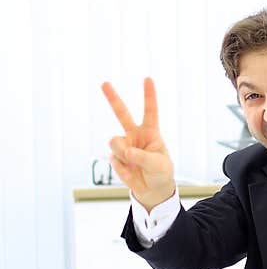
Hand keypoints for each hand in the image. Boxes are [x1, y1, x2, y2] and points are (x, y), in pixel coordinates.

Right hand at [101, 78, 175, 211]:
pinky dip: (123, 169)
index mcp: (150, 132)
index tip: (148, 79)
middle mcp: (135, 135)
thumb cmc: (160, 172)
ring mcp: (124, 145)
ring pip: (114, 142)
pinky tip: (131, 173)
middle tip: (104, 83)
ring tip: (133, 164)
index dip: (149, 95)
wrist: (152, 189)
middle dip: (112, 98)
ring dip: (123, 153)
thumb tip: (125, 152)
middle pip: (122, 114)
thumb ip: (142, 157)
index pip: (150, 111)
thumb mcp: (158, 165)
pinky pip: (114, 159)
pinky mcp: (115, 157)